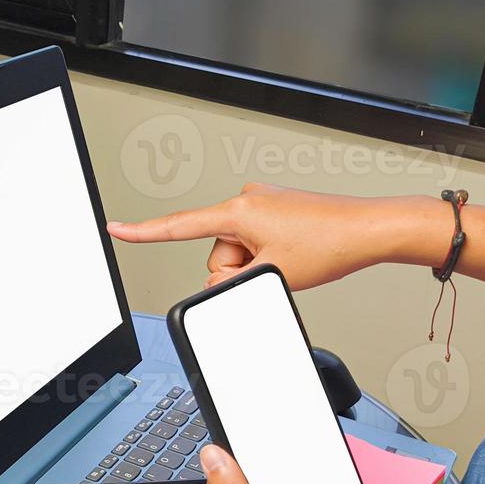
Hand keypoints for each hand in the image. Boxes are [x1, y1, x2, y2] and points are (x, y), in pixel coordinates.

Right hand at [108, 184, 447, 290]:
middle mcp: (247, 200)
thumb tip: (218, 284)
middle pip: (217, 252)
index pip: (179, 226)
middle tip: (276, 270)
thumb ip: (234, 283)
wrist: (368, 230)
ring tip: (292, 261)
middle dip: (238, 270)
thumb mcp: (274, 274)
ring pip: (237, 251)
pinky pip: (255, 241)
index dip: (144, 231)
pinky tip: (294, 253)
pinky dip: (268, 254)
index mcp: (239, 211)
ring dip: (257, 264)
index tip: (116, 228)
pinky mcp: (276, 209)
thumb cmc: (330, 245)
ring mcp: (262, 203)